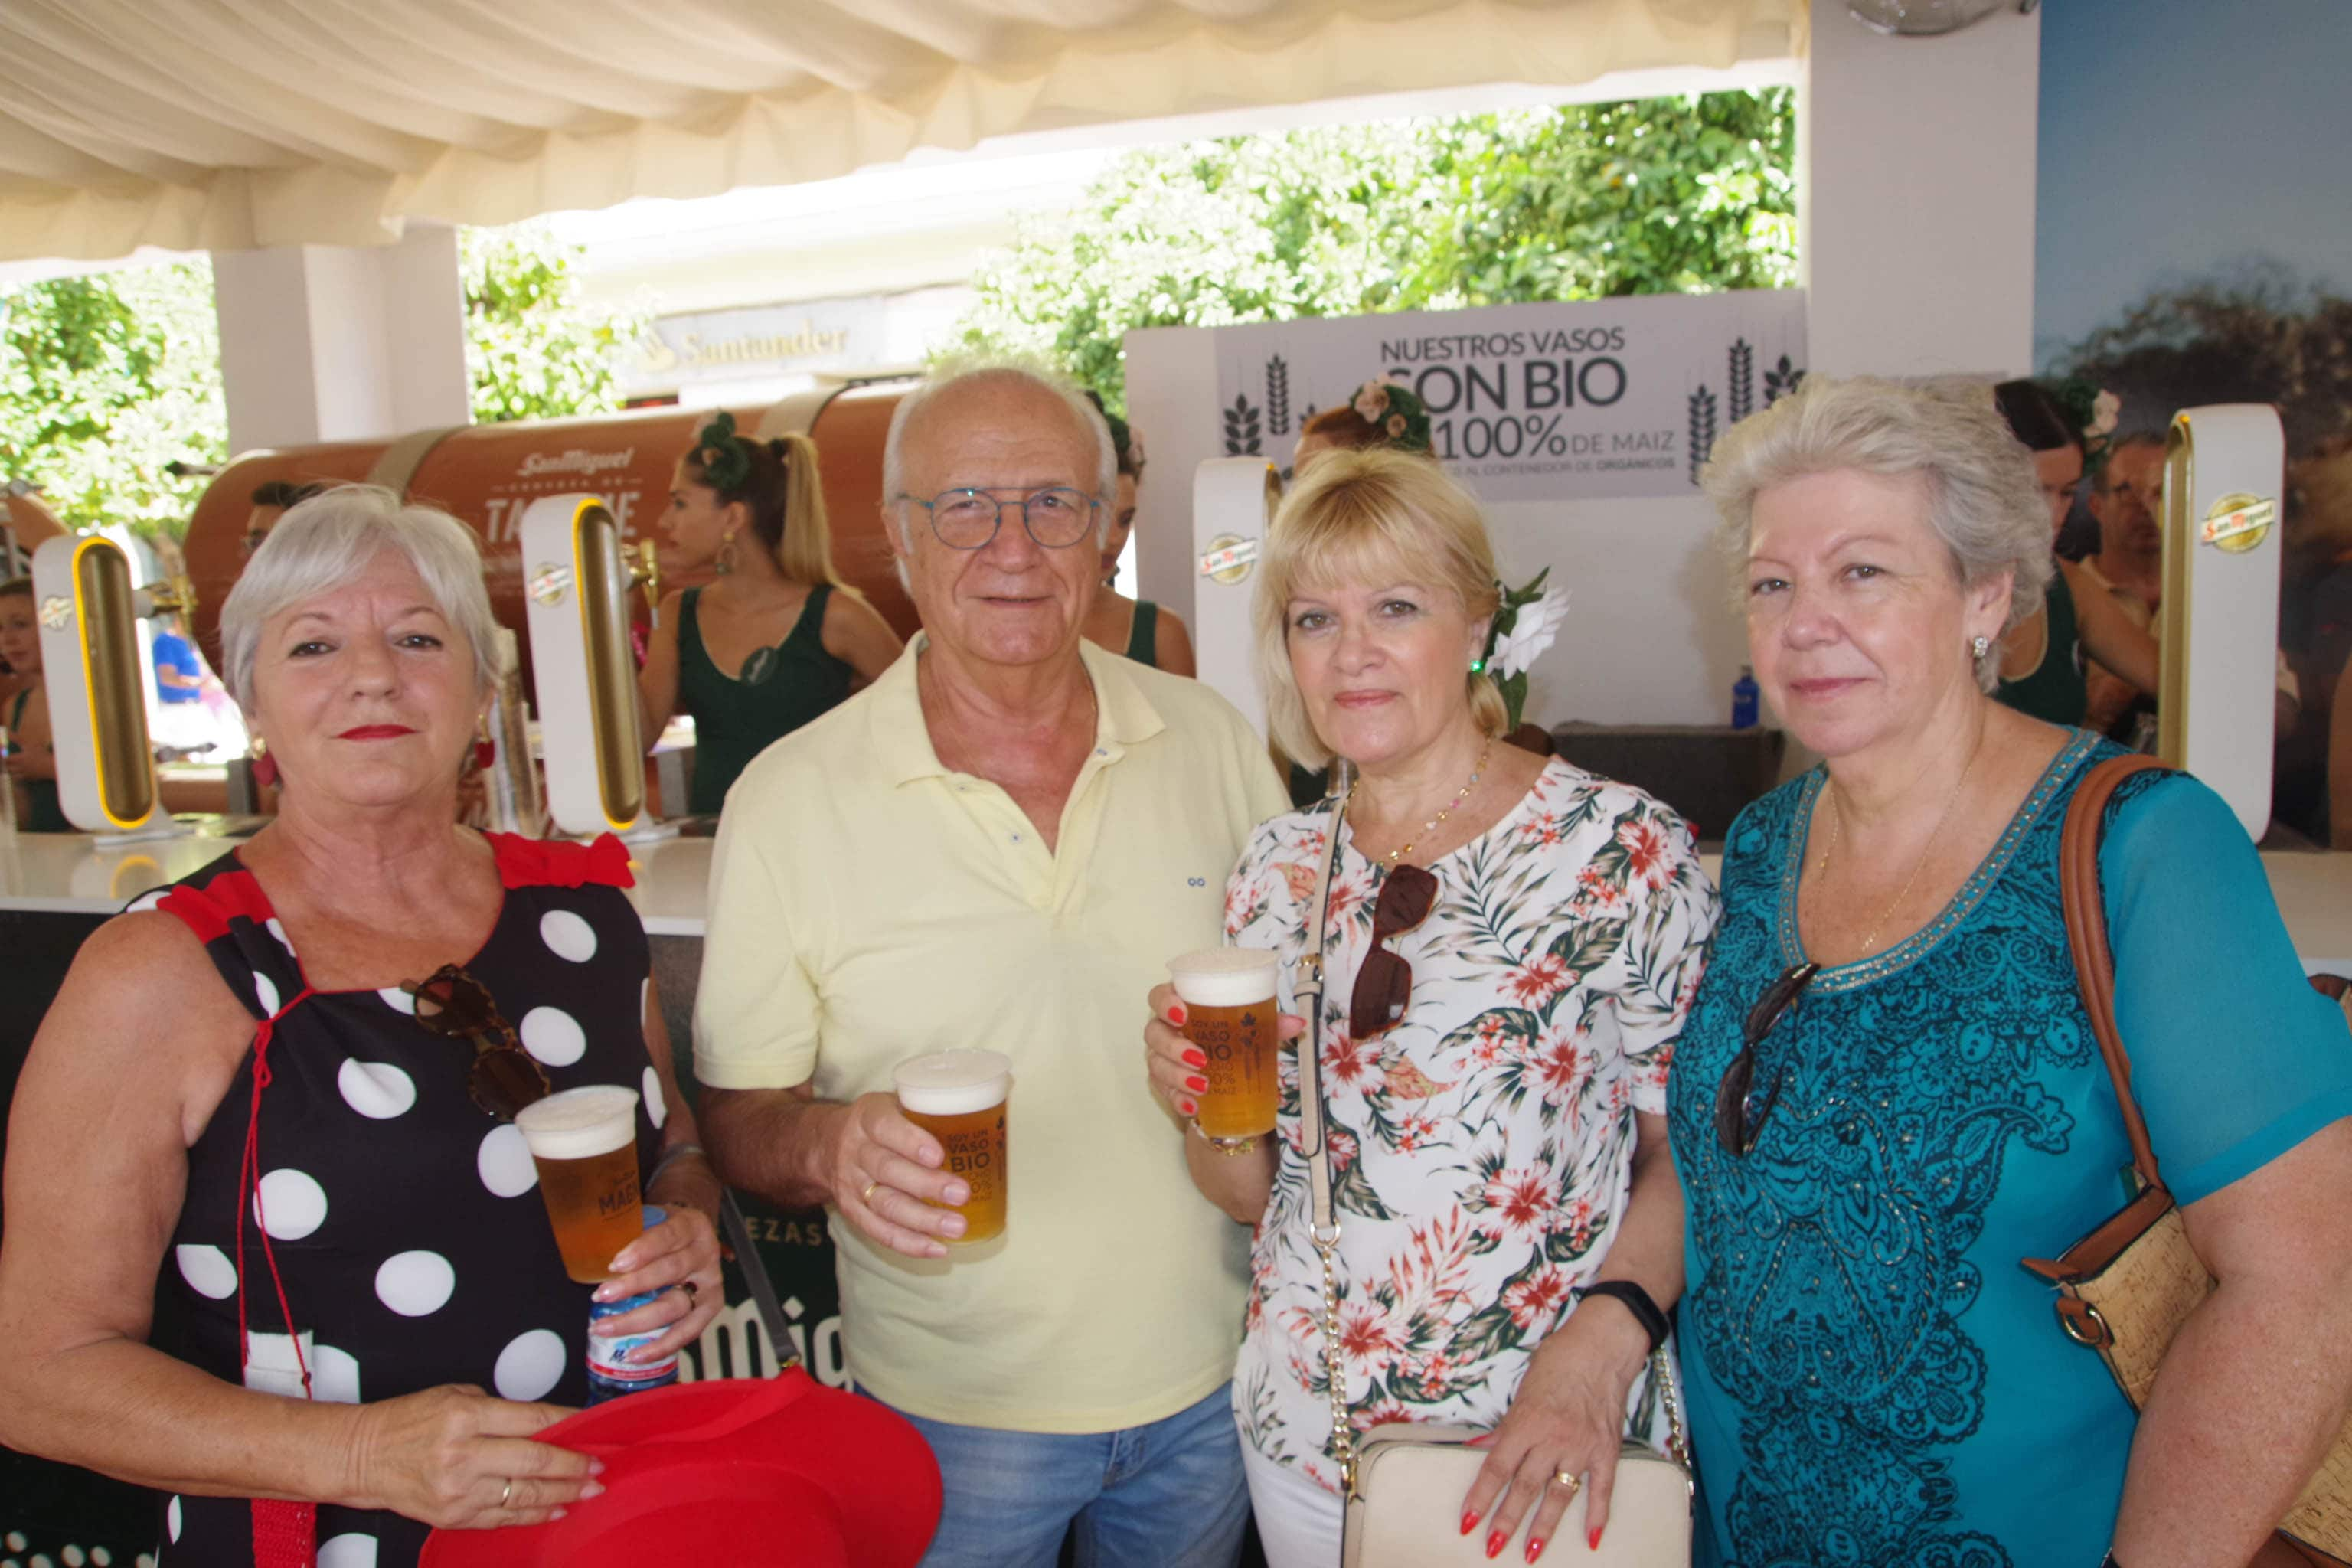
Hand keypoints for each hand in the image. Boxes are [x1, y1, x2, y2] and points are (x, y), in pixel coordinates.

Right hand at [343, 1383, 601, 1528]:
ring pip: (524, 1495)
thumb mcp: (455, 1395)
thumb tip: (547, 1425)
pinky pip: (503, 1517)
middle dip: (574, 1466)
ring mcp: (458, 1490)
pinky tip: (556, 1509)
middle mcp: (463, 1454)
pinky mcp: (453, 1517)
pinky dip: (533, 1514)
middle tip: (600, 1467)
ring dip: (563, 1494)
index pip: (533, 1420)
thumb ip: (500, 1410)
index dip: (570, 1425)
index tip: (594, 1429)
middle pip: (535, 1462)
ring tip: (589, 1491)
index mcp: (466, 1415)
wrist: (364, 1456)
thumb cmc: (411, 1419)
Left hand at [590, 1204, 721, 1362]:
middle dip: (634, 1285)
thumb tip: (586, 1256)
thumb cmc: (663, 1232)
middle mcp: (706, 1254)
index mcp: (691, 1226)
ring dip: (637, 1320)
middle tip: (601, 1295)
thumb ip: (627, 1234)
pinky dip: (661, 1346)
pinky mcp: (711, 1308)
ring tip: (605, 1327)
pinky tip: (635, 1355)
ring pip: (676, 1305)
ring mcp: (710, 1284)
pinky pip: (688, 1332)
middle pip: (671, 1271)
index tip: (614, 1264)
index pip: (668, 1236)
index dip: (643, 1250)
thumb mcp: (651, 1220)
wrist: (693, 1240)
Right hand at [821, 1090, 965, 1258]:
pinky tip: (938, 1249)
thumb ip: (927, 1109)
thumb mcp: (894, 1102)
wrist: (824, 1144)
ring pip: (885, 1204)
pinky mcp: (852, 1210)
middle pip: (888, 1170)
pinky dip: (909, 1243)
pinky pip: (878, 1230)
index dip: (910, 1141)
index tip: (938, 1155)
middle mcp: (855, 1150)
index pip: (884, 1127)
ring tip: (957, 1226)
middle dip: (926, 1185)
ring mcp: (851, 1183)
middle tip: (962, 1194)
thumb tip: (985, 1119)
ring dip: (923, 1219)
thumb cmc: (879, 1122)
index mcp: (867, 1117)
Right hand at [1142, 982, 1304, 1122]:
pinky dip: (1178, 1100)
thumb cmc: (1234, 1039)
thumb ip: (1271, 1024)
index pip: (1159, 996)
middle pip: (1154, 1032)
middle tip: (1200, 1058)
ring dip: (1178, 1076)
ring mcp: (1162, 1057)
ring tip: (1203, 1086)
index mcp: (1182, 1005)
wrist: (1228, 1075)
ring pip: (1156, 1064)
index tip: (1183, 1014)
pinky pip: (1164, 1092)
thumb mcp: (1252, 1030)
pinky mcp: (1165, 1084)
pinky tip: (1193, 1107)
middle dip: (1174, 1047)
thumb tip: (1297, 1025)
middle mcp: (1166, 1029)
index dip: (1165, 1003)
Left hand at [1461, 1302, 1650, 1561]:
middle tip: (1492, 1549)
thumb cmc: (1559, 1361)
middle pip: (1524, 1488)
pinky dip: (1597, 1516)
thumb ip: (1506, 1427)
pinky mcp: (1607, 1450)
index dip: (1480, 1497)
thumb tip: (1482, 1449)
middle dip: (1506, 1521)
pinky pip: (1601, 1490)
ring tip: (1532, 1553)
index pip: (1496, 1468)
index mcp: (1526, 1422)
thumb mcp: (1523, 1390)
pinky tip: (1590, 1539)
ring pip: (1559, 1496)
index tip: (1468, 1521)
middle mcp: (1553, 1438)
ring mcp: (1582, 1446)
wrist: (1602, 1345)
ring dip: (1544, 1527)